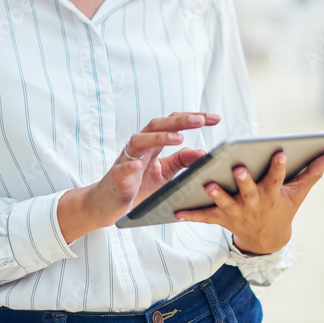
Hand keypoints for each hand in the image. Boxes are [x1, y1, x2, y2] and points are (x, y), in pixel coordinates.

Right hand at [57, 112, 219, 242]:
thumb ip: (182, 162)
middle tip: (201, 120)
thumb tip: (204, 153)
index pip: (172, 124)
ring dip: (159, 137)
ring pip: (139, 140)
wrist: (108, 204)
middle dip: (179, 121)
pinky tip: (138, 165)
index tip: (215, 118)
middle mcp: (139, 147)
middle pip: (157, 125)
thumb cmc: (137, 186)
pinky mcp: (116, 178)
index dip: (192, 118)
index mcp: (152, 144)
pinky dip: (129, 165)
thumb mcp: (165, 173)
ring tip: (179, 138)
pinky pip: (121, 168)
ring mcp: (126, 160)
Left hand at [174, 151, 323, 255]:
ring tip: (207, 183)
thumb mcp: (297, 194)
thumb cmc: (282, 208)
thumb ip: (311, 174)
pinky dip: (191, 214)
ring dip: (216, 194)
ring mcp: (237, 212)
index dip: (279, 166)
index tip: (280, 152)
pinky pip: (205, 217)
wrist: (267, 240)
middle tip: (239, 168)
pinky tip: (176, 210)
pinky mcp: (222, 219)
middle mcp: (254, 203)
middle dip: (245, 180)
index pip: (277, 178)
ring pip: (225, 203)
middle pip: (250, 191)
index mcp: (273, 194)